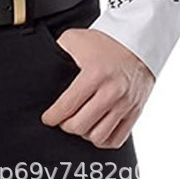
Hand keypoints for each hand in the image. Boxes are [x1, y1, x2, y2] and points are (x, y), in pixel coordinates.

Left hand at [40, 28, 154, 148]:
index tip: (47, 118)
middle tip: (62, 120)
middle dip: (66, 125)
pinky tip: (95, 129)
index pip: (67, 105)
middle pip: (81, 125)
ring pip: (98, 137)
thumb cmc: (105, 42)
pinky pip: (116, 140)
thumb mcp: (76, 38)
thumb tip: (42, 64)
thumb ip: (58, 50)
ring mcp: (125, 104)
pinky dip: (102, 140)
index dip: (53, 116)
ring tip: (79, 124)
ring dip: (84, 133)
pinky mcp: (135, 112)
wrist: (137, 43)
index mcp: (95, 74)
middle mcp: (112, 91)